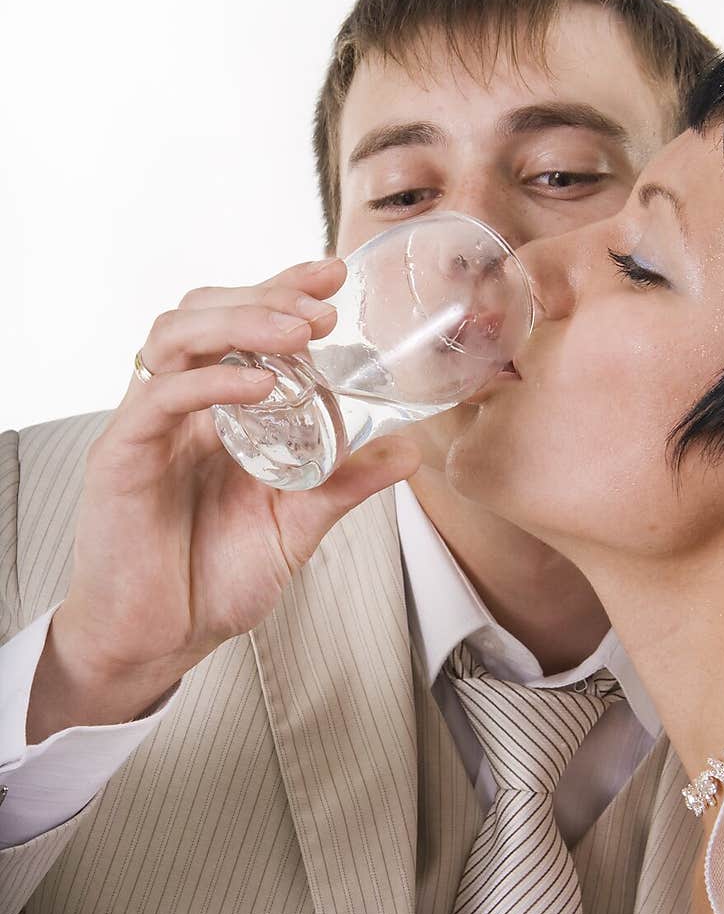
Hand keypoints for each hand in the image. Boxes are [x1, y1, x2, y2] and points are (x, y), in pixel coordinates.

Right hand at [27, 260, 420, 738]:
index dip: (282, 287)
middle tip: (323, 304)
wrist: (160, 641)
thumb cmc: (214, 579)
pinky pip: (159, 396)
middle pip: (205, 311)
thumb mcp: (298, 525)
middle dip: (266, 295)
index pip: (242, 323)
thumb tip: (410, 452)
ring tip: (298, 333)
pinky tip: (259, 388)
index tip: (336, 272)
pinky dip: (211, 383)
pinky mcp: (121, 455)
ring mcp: (148, 424)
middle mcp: (180, 403)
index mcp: (217, 408)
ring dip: (240, 322)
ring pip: (176, 335)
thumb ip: (345, 484)